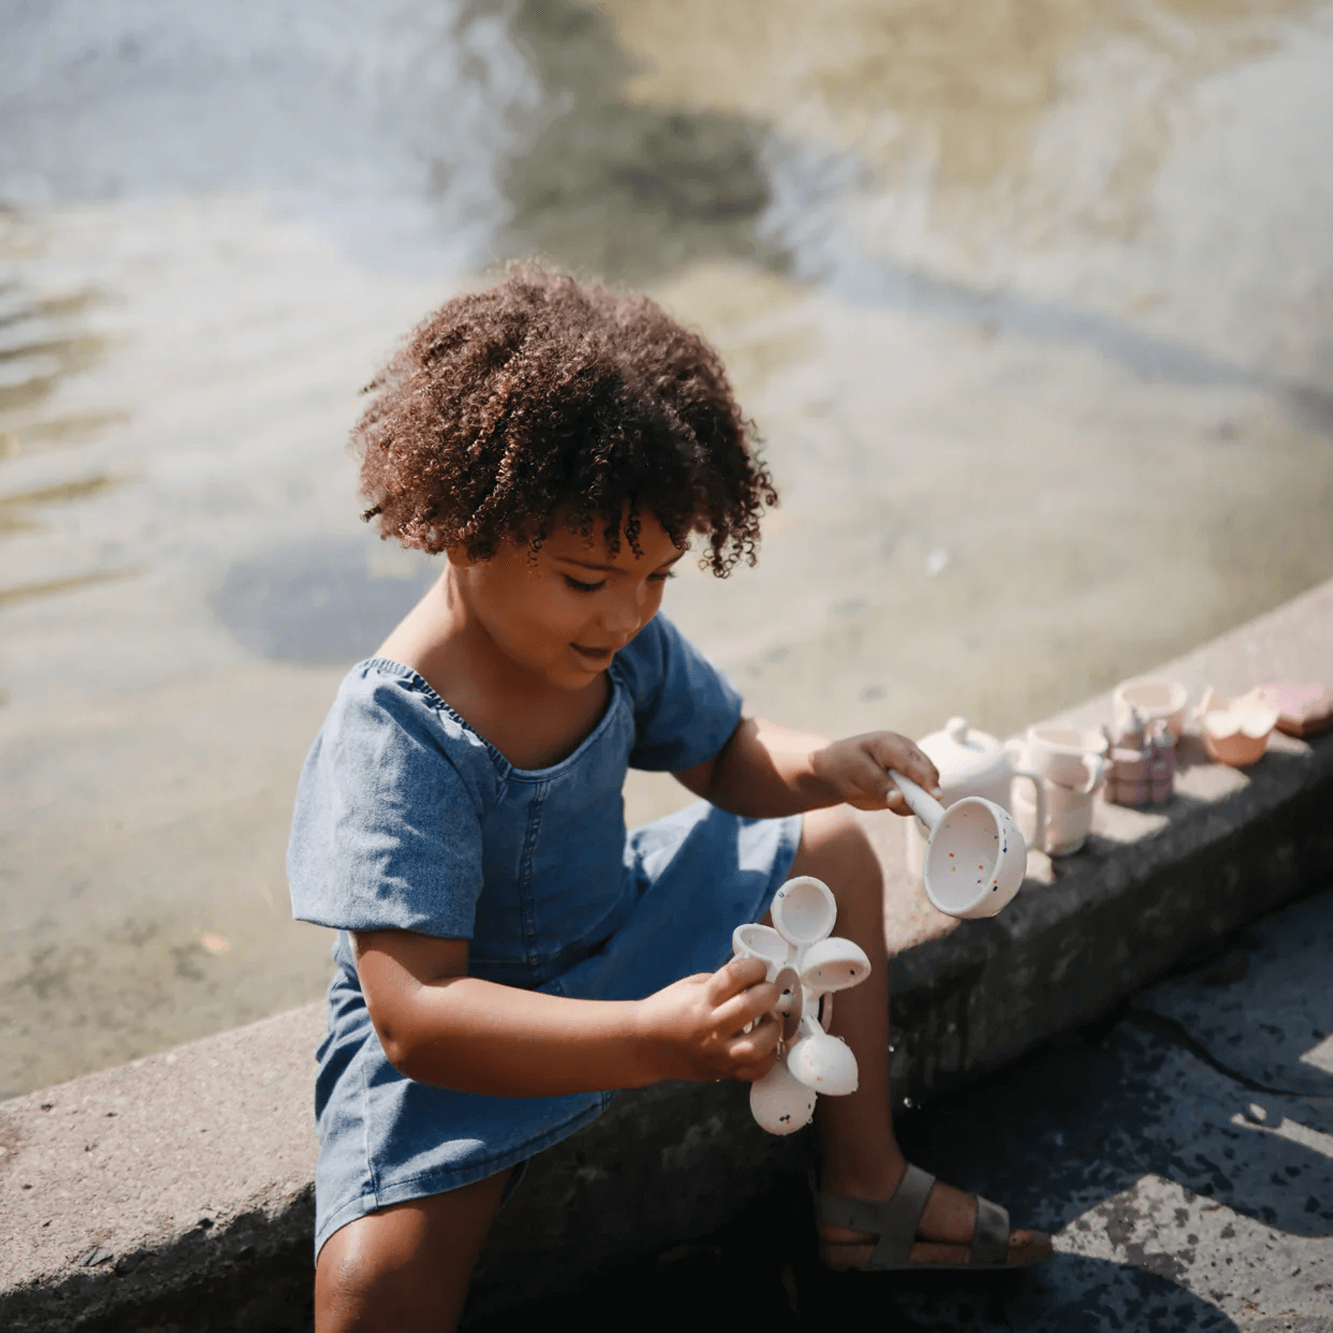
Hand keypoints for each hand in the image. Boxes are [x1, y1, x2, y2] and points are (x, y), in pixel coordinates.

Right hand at [635, 956, 780, 1083]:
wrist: (644, 1045)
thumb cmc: (668, 1011)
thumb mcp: (692, 986)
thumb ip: (724, 982)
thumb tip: (756, 978)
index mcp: (700, 1001)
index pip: (735, 976)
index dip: (754, 966)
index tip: (758, 967)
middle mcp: (710, 1028)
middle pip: (751, 1006)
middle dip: (769, 992)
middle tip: (768, 991)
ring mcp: (717, 1054)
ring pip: (758, 1046)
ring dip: (772, 1028)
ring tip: (769, 1019)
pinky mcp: (723, 1072)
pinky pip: (756, 1071)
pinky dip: (767, 1057)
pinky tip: (764, 1043)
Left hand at [810, 731, 940, 814]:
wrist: (832, 773)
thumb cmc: (842, 763)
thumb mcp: (856, 771)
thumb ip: (878, 784)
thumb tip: (899, 799)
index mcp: (893, 744)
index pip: (915, 762)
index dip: (927, 780)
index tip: (935, 797)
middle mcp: (906, 756)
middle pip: (928, 774)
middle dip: (927, 792)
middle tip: (923, 811)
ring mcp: (907, 771)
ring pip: (924, 789)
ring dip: (916, 802)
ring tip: (891, 803)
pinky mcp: (904, 786)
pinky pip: (913, 801)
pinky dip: (907, 807)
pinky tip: (890, 804)